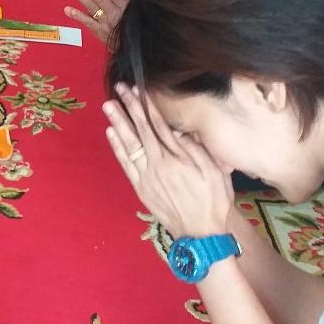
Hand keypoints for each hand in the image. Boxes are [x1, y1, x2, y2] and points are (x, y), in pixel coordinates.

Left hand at [64, 0, 130, 41]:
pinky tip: (68, 9)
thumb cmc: (131, 23)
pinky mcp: (100, 32)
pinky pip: (88, 22)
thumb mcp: (134, 6)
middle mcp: (115, 12)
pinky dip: (77, 15)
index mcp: (124, 4)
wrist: (132, 44)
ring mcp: (106, 22)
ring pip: (92, 6)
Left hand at [103, 84, 233, 238]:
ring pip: (128, 144)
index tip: (137, 89)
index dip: (145, 105)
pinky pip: (125, 163)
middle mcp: (157, 164)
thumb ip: (194, 150)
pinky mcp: (141, 188)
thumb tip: (178, 131)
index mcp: (175, 158)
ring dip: (117, 123)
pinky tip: (111, 133)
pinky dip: (117, 147)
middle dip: (128, 108)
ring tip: (108, 105)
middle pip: (139, 130)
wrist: (201, 234)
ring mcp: (146, 176)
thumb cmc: (213, 201)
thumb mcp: (214, 172)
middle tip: (118, 89)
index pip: (157, 125)